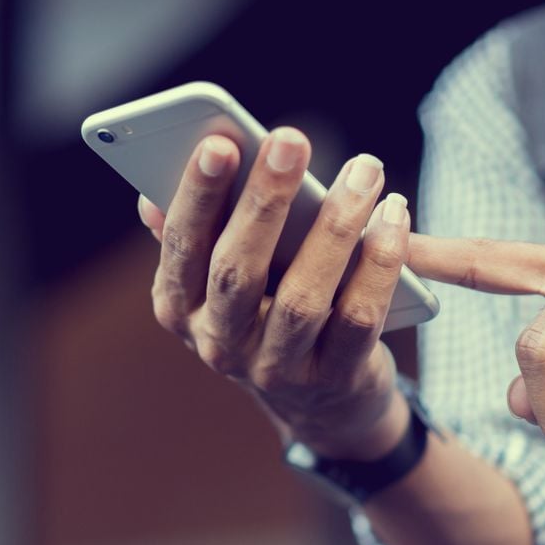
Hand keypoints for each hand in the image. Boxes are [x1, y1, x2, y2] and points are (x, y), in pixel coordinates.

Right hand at [139, 127, 413, 460]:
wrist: (321, 404)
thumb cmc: (265, 313)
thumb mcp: (219, 282)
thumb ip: (194, 239)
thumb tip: (150, 199)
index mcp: (180, 307)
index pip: (181, 247)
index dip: (197, 196)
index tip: (220, 143)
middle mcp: (218, 343)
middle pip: (237, 271)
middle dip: (264, 201)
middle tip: (291, 140)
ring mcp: (275, 369)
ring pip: (302, 296)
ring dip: (335, 226)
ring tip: (364, 172)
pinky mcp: (332, 379)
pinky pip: (358, 318)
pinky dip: (380, 264)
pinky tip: (394, 218)